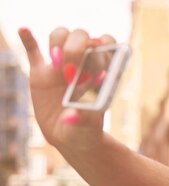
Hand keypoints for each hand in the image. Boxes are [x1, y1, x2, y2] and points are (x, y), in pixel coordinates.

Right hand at [18, 27, 114, 150]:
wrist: (67, 137)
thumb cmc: (84, 130)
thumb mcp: (87, 128)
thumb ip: (83, 119)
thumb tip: (73, 113)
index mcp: (100, 72)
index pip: (106, 44)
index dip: (103, 43)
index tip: (98, 52)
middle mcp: (81, 64)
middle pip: (80, 36)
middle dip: (77, 48)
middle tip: (72, 73)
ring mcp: (60, 67)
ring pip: (59, 37)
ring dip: (58, 43)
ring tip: (57, 63)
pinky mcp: (40, 73)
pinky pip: (33, 50)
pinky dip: (27, 38)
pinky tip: (23, 29)